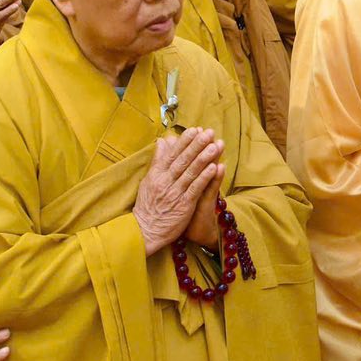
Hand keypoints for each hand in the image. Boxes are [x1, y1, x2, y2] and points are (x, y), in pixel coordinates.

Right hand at [134, 128, 224, 255]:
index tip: (195, 130)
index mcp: (156, 174)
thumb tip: (162, 142)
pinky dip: (204, 177)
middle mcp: (165, 181)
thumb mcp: (148, 181)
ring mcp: (174, 193)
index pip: (172, 154)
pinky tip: (214, 167)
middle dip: (197, 145)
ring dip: (204, 158)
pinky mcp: (183, 205)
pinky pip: (195, 188)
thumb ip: (157, 161)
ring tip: (215, 146)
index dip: (184, 141)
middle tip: (209, 132)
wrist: (145, 230)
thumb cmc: (147, 206)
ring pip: (191, 172)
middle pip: (183, 160)